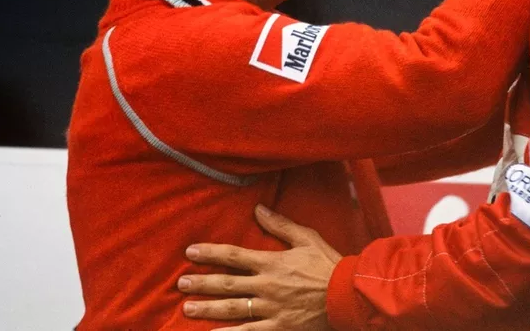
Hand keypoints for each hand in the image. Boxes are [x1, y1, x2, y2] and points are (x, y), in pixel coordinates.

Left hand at [179, 205, 341, 329]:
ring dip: (207, 308)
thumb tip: (258, 209)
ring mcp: (271, 309)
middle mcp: (266, 286)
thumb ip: (281, 225)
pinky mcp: (279, 328)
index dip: (210, 253)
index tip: (190, 252)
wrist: (349, 295)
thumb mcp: (307, 238)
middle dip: (201, 283)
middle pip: (226, 283)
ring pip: (232, 309)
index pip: (233, 255)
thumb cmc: (329, 264)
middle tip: (181, 283)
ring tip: (187, 308)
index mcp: (272, 262)